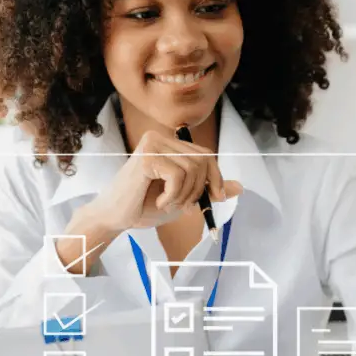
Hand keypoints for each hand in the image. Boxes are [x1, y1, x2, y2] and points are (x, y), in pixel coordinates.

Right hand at [86, 129, 241, 232]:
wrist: (115, 218)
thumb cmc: (145, 206)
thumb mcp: (185, 198)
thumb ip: (209, 190)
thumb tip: (240, 187)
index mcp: (168, 143)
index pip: (205, 154)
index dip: (216, 177)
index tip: (215, 197)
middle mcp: (159, 138)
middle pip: (203, 160)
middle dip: (199, 189)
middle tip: (182, 205)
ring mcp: (152, 144)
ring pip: (192, 169)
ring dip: (184, 196)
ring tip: (167, 204)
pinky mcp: (146, 157)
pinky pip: (178, 176)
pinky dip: (173, 196)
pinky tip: (159, 202)